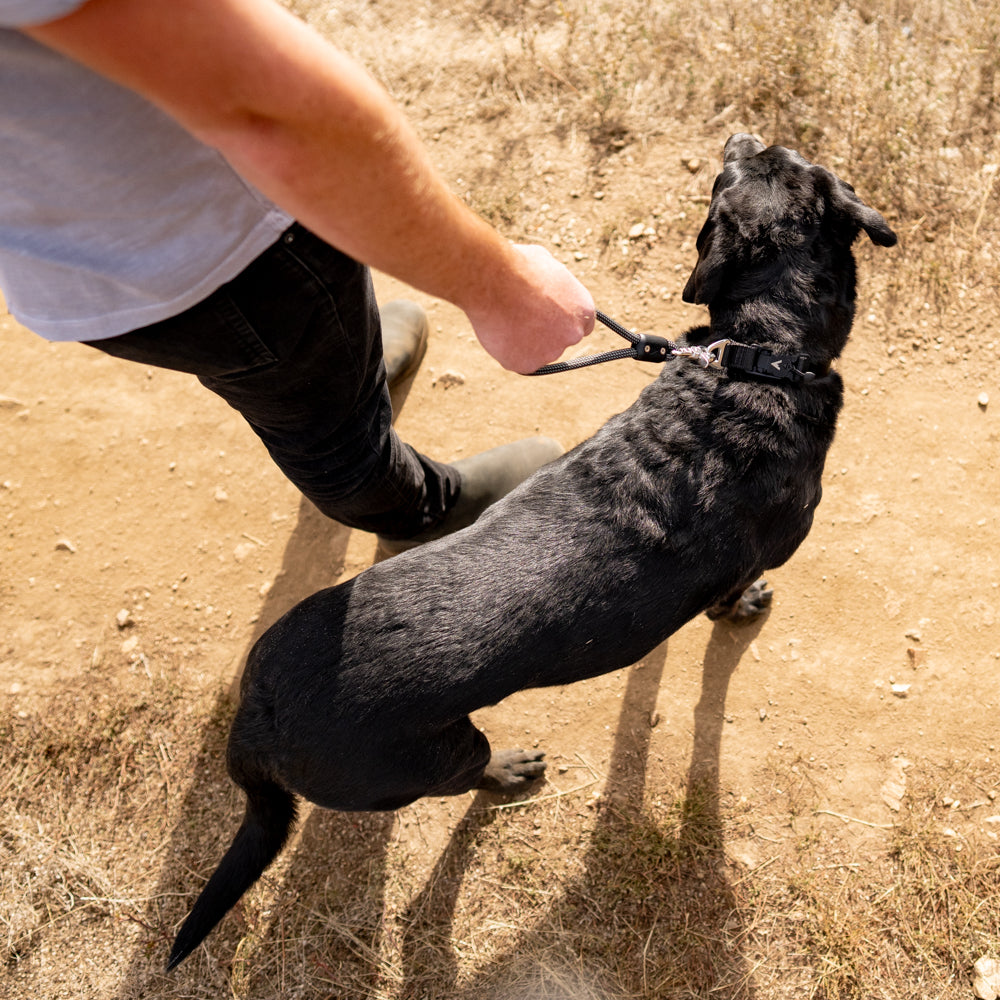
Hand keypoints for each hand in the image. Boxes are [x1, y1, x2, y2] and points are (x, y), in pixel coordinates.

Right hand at [462, 244, 594, 373]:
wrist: (493, 281)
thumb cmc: (517, 267)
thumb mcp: (546, 266)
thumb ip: (553, 286)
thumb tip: (547, 287)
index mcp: (583, 310)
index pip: (582, 325)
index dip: (563, 321)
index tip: (549, 318)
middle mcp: (572, 335)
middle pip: (559, 340)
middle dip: (543, 333)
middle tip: (520, 317)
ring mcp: (550, 352)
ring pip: (536, 351)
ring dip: (523, 341)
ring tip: (504, 318)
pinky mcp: (526, 365)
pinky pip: (515, 360)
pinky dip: (506, 350)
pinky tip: (497, 330)